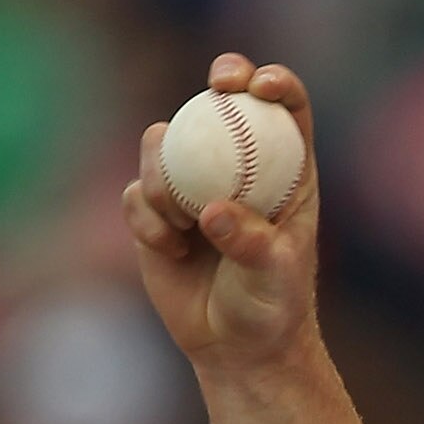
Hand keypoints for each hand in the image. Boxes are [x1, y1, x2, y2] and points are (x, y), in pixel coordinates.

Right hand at [125, 53, 321, 371]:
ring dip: (166, 174)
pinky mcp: (154, 210)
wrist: (235, 345)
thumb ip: (251, 242)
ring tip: (183, 223)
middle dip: (224, 78)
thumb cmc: (271, 307)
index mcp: (285, 173)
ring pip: (166, 142)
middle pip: (224, 100)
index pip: (287, 111)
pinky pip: (136, 193)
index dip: (276, 84)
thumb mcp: (275, 277)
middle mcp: (237, 166)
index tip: (262, 87)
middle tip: (218, 88)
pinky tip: (169, 247)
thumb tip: (211, 210)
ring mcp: (192, 183)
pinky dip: (147, 216)